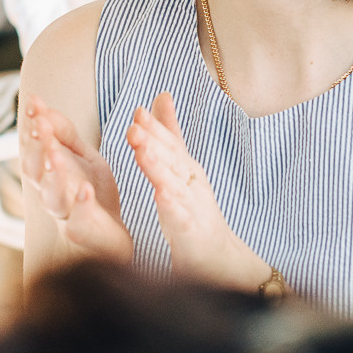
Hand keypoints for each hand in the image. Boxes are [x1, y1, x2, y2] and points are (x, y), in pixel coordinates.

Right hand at [20, 94, 130, 263]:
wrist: (113, 238)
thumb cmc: (93, 194)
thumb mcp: (82, 157)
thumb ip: (64, 134)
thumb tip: (43, 105)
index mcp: (49, 173)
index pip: (35, 146)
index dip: (33, 124)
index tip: (34, 102)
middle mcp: (51, 193)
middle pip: (35, 171)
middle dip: (36, 147)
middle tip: (40, 125)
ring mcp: (65, 214)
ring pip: (51, 195)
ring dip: (51, 174)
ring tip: (54, 154)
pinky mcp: (84, 231)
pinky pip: (77, 220)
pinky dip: (79, 204)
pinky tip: (84, 189)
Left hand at [126, 93, 270, 288]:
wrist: (218, 257)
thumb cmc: (195, 211)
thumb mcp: (182, 168)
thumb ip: (170, 133)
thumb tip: (162, 96)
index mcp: (185, 170)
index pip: (170, 144)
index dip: (155, 128)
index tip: (138, 111)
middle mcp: (191, 184)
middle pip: (172, 159)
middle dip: (154, 141)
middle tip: (135, 124)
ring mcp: (192, 207)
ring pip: (174, 184)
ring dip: (158, 167)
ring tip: (142, 152)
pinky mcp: (191, 233)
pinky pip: (180, 218)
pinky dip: (172, 206)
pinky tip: (161, 196)